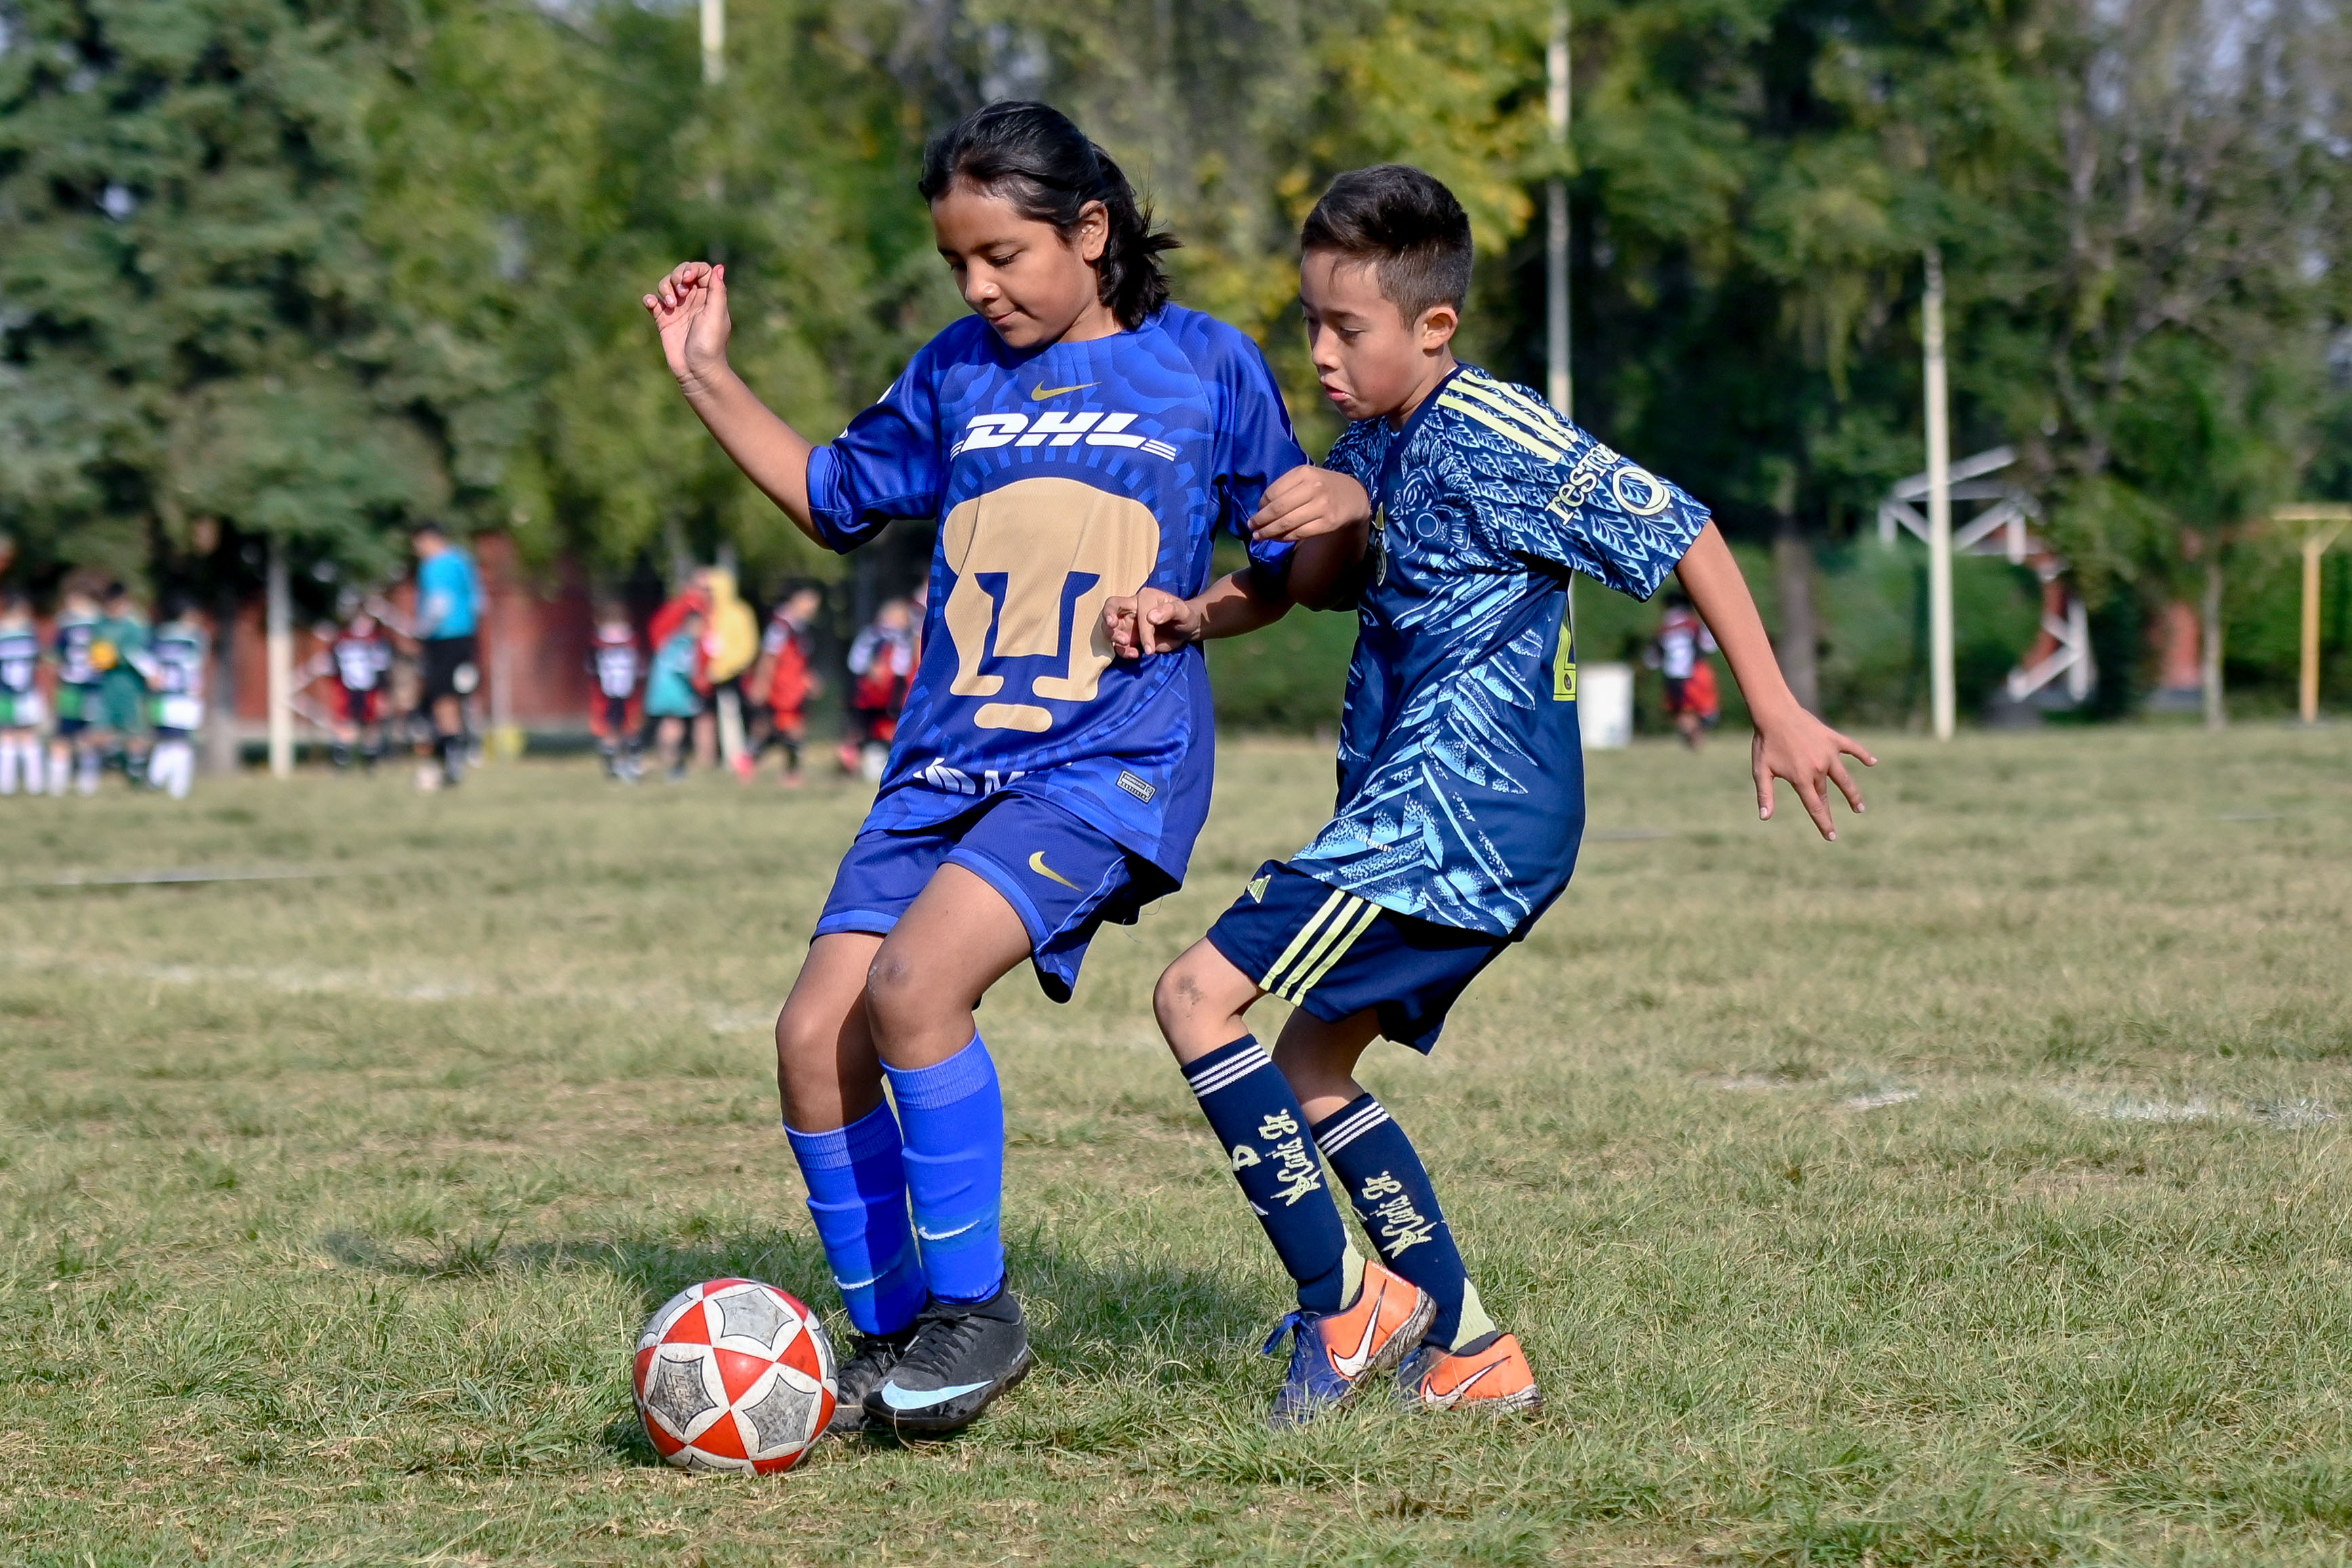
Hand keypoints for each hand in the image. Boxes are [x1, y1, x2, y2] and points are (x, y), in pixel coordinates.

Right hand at [644, 261, 733, 389]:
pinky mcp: (664, 319)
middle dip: (676, 276)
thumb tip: (719, 266)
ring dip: (664, 288)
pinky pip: (653, 302)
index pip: (701, 271)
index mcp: (709, 297)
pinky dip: (650, 299)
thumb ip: (717, 290)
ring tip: (670, 305)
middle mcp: (693, 300)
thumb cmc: (710, 343)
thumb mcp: (716, 314)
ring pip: (666, 285)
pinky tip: (652, 304)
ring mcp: (678, 309)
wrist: (696, 370)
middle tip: (679, 292)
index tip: (688, 280)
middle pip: (681, 273)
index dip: (693, 269)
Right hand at [1103, 587, 1203, 658]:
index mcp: (1143, 598)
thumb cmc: (1185, 615)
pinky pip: (1120, 645)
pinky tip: (1136, 655)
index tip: (1145, 644)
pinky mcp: (1132, 639)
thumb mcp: (1182, 610)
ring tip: (1131, 651)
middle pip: (1110, 611)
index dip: (1136, 626)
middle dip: (1109, 626)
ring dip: (1114, 640)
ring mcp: (1130, 624)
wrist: (1187, 629)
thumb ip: (1169, 610)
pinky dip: (1124, 651)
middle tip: (1123, 640)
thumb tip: (1151, 617)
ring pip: (1111, 629)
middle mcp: (1133, 609)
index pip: (1130, 607)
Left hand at [1250, 467, 1370, 542]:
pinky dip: (1285, 538)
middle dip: (1261, 521)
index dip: (1261, 505)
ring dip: (1269, 532)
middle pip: (1278, 509)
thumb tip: (1261, 509)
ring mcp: (1322, 506)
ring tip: (1259, 536)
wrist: (1354, 496)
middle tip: (1251, 528)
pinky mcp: (1328, 522)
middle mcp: (1313, 488)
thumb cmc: (1323, 486)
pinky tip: (1277, 539)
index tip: (1256, 513)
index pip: (1274, 492)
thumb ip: (1285, 488)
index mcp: (1304, 473)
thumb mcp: (1306, 478)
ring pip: (1287, 523)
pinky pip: (1299, 533)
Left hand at [1751, 709, 1875, 840]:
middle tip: (1835, 825)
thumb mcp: (1761, 770)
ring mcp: (1828, 753)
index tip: (1831, 837)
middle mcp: (1818, 768)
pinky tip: (1872, 762)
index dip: (1824, 823)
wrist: (1775, 713)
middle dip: (1829, 810)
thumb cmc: (1765, 743)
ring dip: (1853, 794)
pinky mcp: (1833, 739)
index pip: (1815, 807)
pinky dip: (1862, 754)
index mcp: (1801, 778)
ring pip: (1844, 778)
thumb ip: (1765, 794)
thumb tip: (1764, 817)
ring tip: (1859, 807)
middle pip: (1826, 794)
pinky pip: (1852, 748)